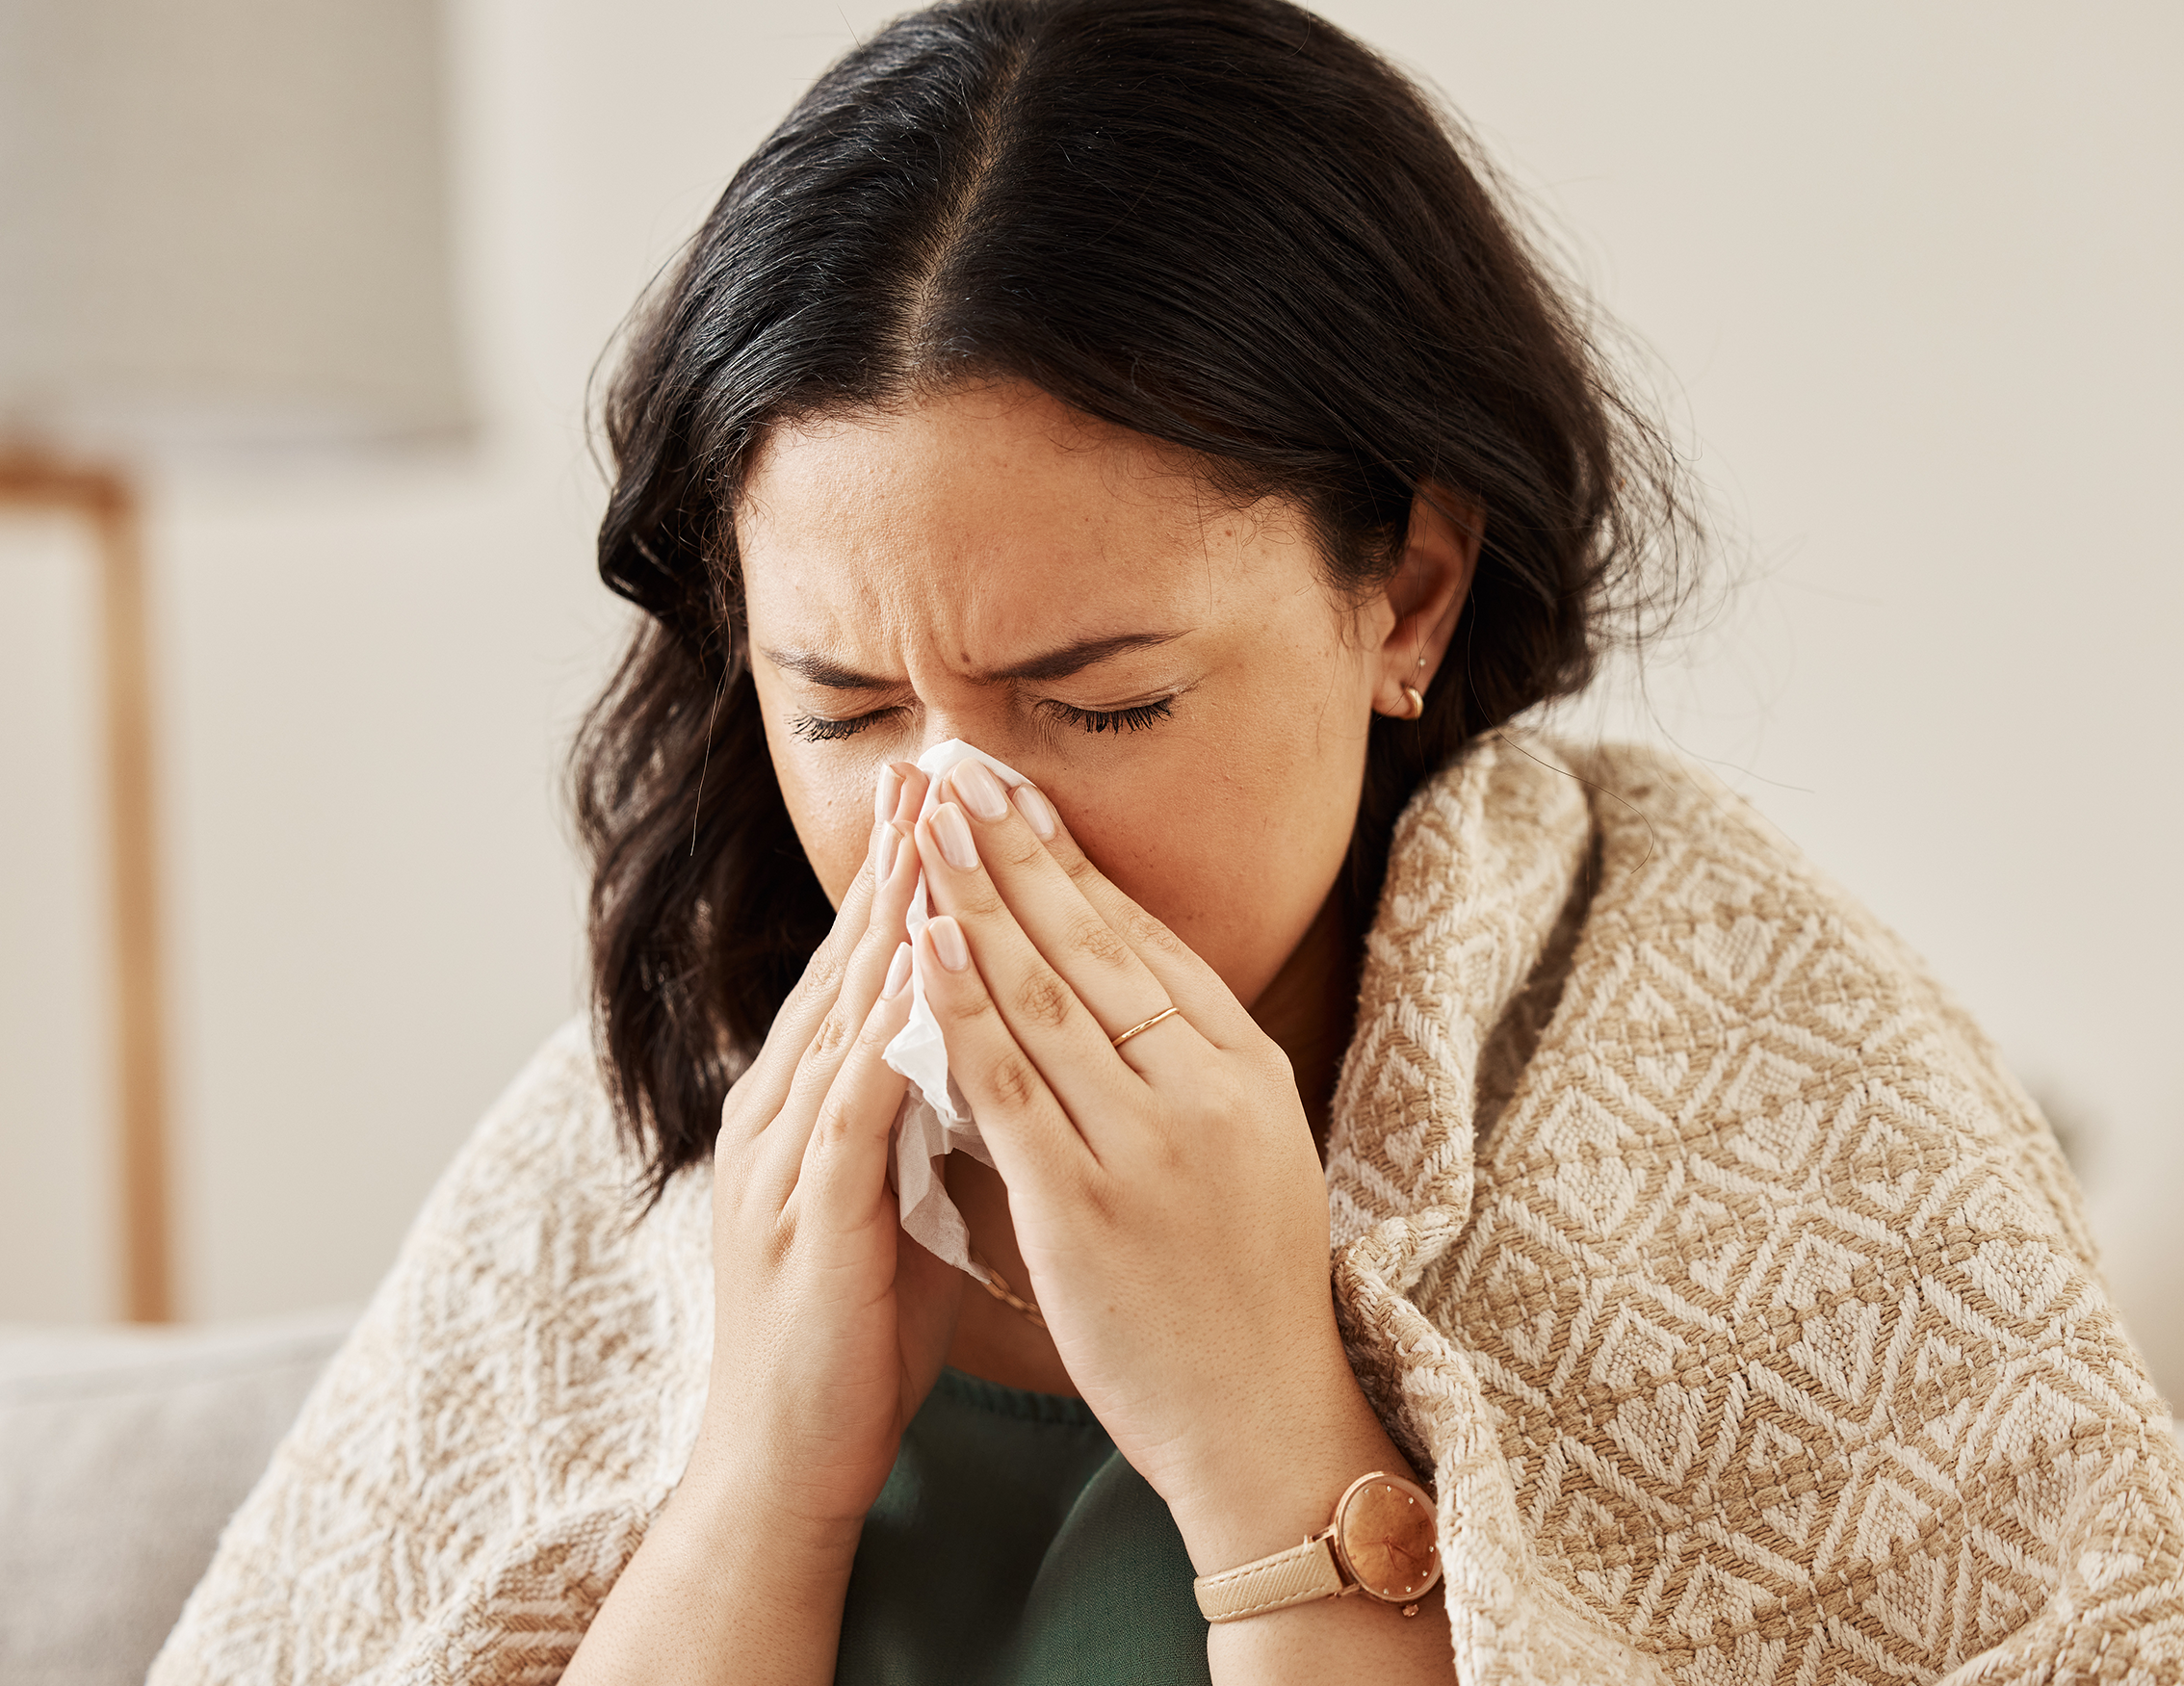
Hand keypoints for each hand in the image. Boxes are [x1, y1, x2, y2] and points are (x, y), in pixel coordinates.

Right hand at [696, 761, 964, 1537]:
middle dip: (895, 862)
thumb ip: (919, 1120)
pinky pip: (855, 1103)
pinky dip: (891, 1028)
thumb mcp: (891, 1201)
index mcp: (807, 1108)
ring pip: (846, 1012)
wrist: (786, 1461)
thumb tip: (976, 1050)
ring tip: (936, 830)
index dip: (903, 880)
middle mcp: (784, 1113)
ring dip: (892, 918)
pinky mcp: (810, 1214)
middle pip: (846, 963)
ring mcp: (787, 1159)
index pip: (861, 970)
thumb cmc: (852, 1335)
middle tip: (933, 763)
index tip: (946, 796)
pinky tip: (927, 970)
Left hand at [906, 759, 1400, 1572]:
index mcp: (1244, 1066)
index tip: (1015, 793)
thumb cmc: (1242, 1287)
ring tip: (926, 825)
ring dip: (977, 900)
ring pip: (1046, 995)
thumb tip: (1111, 979)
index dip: (1071, 860)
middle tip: (960, 768)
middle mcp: (1204, 1086)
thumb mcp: (1248, 1148)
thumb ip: (1185, 1064)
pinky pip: (1010, 1084)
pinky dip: (961, 1007)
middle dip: (1016, 849)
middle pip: (1094, 943)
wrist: (1260, 1416)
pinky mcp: (1087, 1201)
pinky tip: (923, 945)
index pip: (1145, 938)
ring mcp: (1148, 1142)